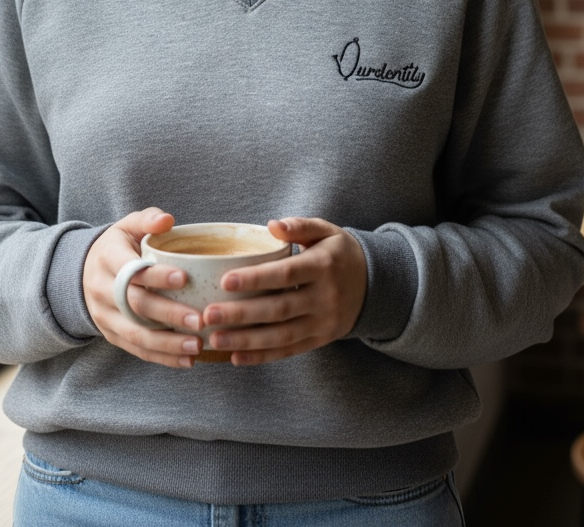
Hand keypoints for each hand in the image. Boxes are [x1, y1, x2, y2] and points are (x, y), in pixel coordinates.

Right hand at [82, 207, 205, 368]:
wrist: (82, 273)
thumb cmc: (118, 246)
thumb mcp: (127, 226)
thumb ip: (147, 219)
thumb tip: (168, 220)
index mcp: (107, 258)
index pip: (131, 270)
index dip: (156, 276)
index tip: (185, 279)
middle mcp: (102, 289)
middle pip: (135, 305)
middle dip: (168, 314)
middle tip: (199, 319)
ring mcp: (105, 316)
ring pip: (135, 334)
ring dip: (167, 343)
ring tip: (197, 345)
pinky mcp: (111, 335)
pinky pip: (136, 350)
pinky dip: (162, 357)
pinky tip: (187, 360)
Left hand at [200, 217, 366, 365]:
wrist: (375, 284)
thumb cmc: (339, 253)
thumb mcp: (326, 231)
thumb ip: (299, 226)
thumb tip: (272, 225)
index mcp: (323, 267)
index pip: (286, 274)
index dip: (255, 279)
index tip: (225, 280)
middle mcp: (324, 298)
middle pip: (279, 309)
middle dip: (241, 314)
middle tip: (208, 315)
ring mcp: (323, 322)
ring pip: (281, 336)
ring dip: (246, 340)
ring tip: (215, 339)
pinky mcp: (320, 339)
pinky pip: (289, 351)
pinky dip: (262, 356)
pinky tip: (236, 357)